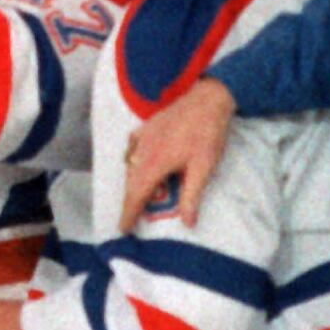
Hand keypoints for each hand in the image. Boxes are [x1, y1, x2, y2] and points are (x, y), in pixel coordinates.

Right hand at [120, 78, 235, 230]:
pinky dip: (132, 161)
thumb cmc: (207, 135)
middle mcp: (143, 151)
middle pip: (131, 182)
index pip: (137, 194)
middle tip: (129, 219)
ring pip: (131, 166)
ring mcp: (142, 137)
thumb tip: (187, 222)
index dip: (128, 213)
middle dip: (129, 202)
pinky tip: (137, 163)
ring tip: (137, 196)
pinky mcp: (146, 128)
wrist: (206, 100)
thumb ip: (191, 196)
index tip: (122, 229)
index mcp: (155, 163)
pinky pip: (132, 149)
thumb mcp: (203, 168)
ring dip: (132, 183)